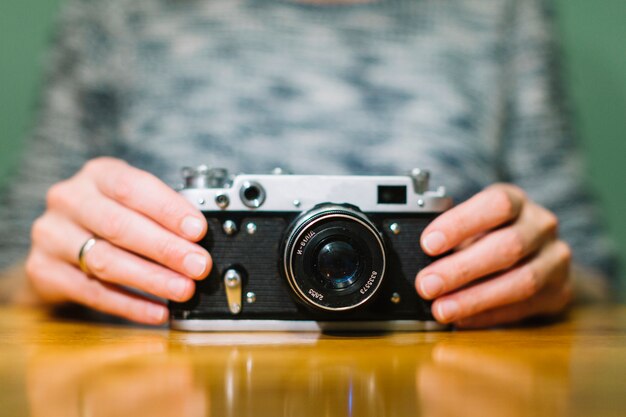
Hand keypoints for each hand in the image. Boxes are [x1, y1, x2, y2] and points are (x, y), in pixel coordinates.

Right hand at [26, 157, 211, 323]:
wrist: (60, 241)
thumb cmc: (111, 217)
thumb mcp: (134, 202)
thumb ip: (162, 214)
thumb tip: (201, 241)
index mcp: (98, 175)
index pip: (133, 188)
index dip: (168, 210)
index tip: (198, 231)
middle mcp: (70, 199)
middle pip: (119, 226)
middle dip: (166, 249)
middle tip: (198, 266)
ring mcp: (51, 235)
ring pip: (105, 261)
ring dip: (151, 279)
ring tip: (183, 290)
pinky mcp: (43, 270)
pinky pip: (93, 292)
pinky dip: (130, 305)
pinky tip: (158, 312)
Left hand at [415, 184, 571, 327]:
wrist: (536, 255)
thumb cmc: (491, 234)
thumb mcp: (471, 224)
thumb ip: (451, 236)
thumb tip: (416, 259)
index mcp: (516, 201)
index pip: (496, 205)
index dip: (461, 224)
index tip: (428, 244)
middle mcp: (541, 226)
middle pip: (508, 246)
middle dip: (461, 269)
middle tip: (427, 284)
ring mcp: (555, 260)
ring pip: (521, 281)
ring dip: (475, 298)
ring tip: (441, 309)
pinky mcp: (559, 292)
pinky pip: (524, 308)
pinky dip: (488, 316)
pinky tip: (462, 319)